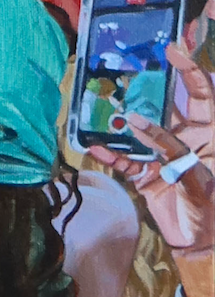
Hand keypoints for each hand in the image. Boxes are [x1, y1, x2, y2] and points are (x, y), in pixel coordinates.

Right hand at [88, 45, 213, 294]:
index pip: (203, 94)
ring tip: (101, 108)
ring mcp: (163, 158)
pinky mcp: (145, 176)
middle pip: (165, 107)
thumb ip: (170, 149)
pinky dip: (108, 154)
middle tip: (123, 70)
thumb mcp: (200, 178)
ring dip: (119, 122)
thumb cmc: (212, 210)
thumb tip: (137, 122)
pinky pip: (123, 160)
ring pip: (138, 131)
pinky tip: (93, 147)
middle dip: (145, 89)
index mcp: (210, 135)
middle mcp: (186, 140)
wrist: (202, 246)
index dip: (189, 70)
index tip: (170, 50)